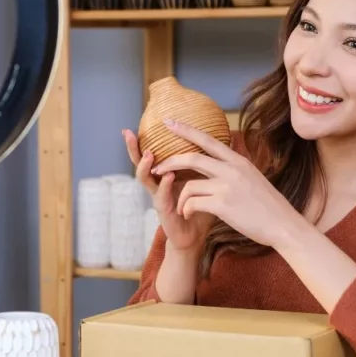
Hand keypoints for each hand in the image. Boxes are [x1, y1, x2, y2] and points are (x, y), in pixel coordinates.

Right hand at [123, 129, 214, 252]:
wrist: (196, 236)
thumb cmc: (199, 207)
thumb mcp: (203, 181)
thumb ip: (208, 163)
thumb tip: (227, 139)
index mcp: (167, 173)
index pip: (155, 151)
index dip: (148, 136)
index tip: (140, 121)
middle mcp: (158, 183)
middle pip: (140, 161)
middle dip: (132, 148)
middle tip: (128, 132)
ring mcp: (158, 196)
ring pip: (145, 178)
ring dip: (145, 165)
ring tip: (149, 153)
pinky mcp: (164, 211)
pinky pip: (161, 196)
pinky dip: (164, 185)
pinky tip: (168, 176)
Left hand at [150, 119, 301, 247]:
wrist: (283, 225)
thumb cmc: (268, 205)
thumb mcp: (253, 177)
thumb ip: (235, 167)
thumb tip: (225, 156)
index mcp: (238, 161)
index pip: (208, 140)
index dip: (186, 130)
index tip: (169, 122)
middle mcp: (232, 169)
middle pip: (192, 158)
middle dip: (170, 162)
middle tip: (156, 168)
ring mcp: (227, 187)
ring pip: (190, 184)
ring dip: (180, 197)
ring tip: (180, 207)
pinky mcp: (223, 205)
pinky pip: (193, 203)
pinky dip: (186, 208)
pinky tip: (188, 214)